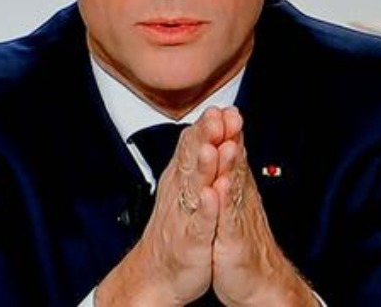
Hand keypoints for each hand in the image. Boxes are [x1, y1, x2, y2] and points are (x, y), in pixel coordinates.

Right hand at [95, 107, 226, 304]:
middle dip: (206, 137)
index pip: (193, 146)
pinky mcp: (192, 240)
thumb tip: (204, 130)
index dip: (207, 127)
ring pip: (195, 186)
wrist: (158, 272)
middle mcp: (182, 192)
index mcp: (183, 179)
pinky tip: (211, 195)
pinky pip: (199, 222)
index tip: (222, 107)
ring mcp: (186, 215)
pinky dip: (206, 208)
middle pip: (193, 159)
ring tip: (212, 147)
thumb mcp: (187, 189)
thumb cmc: (177, 229)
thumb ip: (196, 160)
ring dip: (204, 166)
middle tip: (216, 115)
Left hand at [211, 107, 318, 305]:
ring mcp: (237, 217)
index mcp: (234, 187)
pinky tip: (220, 188)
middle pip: (234, 163)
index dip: (225, 131)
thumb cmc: (238, 240)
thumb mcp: (232, 202)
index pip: (230, 153)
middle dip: (228, 138)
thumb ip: (231, 173)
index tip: (220, 108)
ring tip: (227, 144)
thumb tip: (229, 146)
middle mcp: (238, 198)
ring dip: (230, 164)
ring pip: (233, 185)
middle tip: (225, 114)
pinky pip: (228, 218)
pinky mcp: (234, 239)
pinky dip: (224, 203)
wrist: (255, 279)